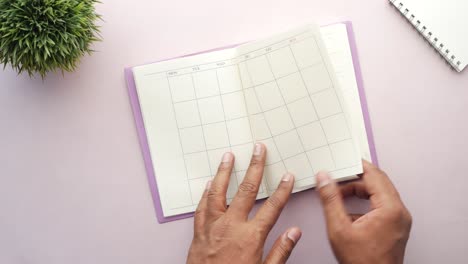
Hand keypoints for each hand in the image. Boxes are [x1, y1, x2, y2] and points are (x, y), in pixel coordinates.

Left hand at [187, 143, 301, 263]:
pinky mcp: (198, 232)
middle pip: (246, 190)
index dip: (282, 190)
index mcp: (250, 236)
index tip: (288, 176)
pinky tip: (209, 183)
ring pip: (219, 192)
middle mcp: (231, 226)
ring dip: (225, 172)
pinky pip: (202, 207)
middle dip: (255, 167)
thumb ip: (280, 251)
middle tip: (258, 149)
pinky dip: (206, 193)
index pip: (272, 207)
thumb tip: (294, 232)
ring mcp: (212, 227)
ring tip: (229, 156)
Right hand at [315, 160, 411, 263]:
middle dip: (355, 179)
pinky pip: (381, 205)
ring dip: (358, 191)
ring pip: (379, 193)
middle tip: (336, 179)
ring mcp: (399, 220)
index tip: (342, 161)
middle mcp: (399, 212)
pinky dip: (364, 203)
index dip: (356, 166)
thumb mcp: (339, 228)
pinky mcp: (395, 226)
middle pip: (378, 182)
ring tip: (339, 196)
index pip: (374, 175)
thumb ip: (331, 199)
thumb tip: (324, 178)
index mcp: (390, 209)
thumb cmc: (362, 262)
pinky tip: (347, 212)